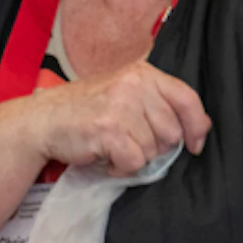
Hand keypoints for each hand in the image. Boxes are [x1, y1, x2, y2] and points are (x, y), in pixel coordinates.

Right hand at [22, 62, 209, 175]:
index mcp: (143, 73)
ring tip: (113, 147)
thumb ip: (159, 104)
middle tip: (128, 141)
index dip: (196, 126)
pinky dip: (121, 168)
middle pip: (172, 132)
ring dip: (135, 157)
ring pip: (154, 150)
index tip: (194, 144)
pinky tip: (105, 158)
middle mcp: (134, 85)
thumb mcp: (125, 93)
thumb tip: (200, 130)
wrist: (42, 120)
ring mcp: (121, 106)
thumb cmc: (85, 110)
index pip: (187, 99)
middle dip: (154, 146)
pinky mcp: (109, 130)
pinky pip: (134, 162)